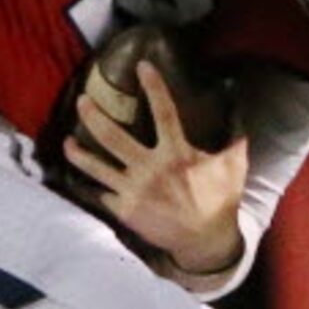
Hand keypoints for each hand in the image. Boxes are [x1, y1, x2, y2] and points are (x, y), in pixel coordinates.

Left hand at [63, 61, 250, 274]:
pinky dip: (88, 185)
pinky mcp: (125, 210)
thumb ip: (235, 140)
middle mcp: (150, 169)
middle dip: (94, 116)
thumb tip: (242, 112)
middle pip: (113, 137)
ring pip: (97, 168)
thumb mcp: (234, 168)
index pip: (164, 112)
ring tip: (66, 141)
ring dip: (78, 153)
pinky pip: (100, 194)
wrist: (203, 242)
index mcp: (177, 154)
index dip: (153, 87)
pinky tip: (78, 177)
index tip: (142, 66)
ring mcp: (134, 191)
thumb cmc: (219, 201)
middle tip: (82, 101)